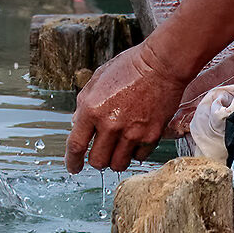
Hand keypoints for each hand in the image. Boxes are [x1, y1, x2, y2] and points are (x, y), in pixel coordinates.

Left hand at [66, 43, 189, 172]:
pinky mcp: (151, 136)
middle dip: (96, 160)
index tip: (74, 167)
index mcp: (92, 109)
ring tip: (118, 147)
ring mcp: (132, 132)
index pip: (76, 145)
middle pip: (97, 161)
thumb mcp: (97, 79)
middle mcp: (110, 124)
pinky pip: (138, 157)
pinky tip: (135, 140)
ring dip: (116, 159)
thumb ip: (84, 103)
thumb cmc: (130, 67)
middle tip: (101, 151)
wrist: (161, 64)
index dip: (72, 161)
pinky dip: (135, 153)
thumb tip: (76, 123)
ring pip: (118, 164)